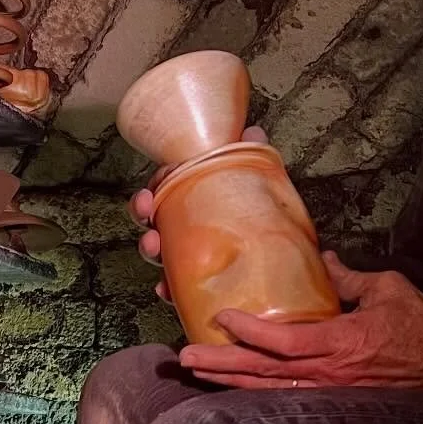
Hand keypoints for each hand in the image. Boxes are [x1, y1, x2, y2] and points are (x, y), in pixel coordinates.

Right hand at [132, 125, 267, 298]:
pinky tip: (165, 289)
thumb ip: (251, 157)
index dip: (153, 190)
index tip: (152, 190)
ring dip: (149, 249)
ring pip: (158, 253)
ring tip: (154, 245)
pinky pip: (175, 289)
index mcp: (194, 200)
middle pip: (153, 220)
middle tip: (147, 214)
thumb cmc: (258, 215)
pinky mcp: (197, 283)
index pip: (164, 191)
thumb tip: (253, 133)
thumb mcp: (257, 182)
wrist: (279, 261)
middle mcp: (185, 227)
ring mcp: (188, 255)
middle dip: (143, 216)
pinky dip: (167, 290)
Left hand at [179, 253, 422, 393]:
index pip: (284, 341)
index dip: (248, 332)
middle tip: (184, 357)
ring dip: (229, 382)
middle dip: (221, 365)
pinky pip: (286, 401)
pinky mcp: (333, 402)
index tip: (219, 317)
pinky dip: (254, 396)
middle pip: (263, 373)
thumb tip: (322, 259)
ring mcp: (330, 393)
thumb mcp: (387, 290)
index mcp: (341, 343)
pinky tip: (230, 390)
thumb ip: (348, 278)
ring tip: (195, 371)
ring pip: (268, 392)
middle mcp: (329, 374)